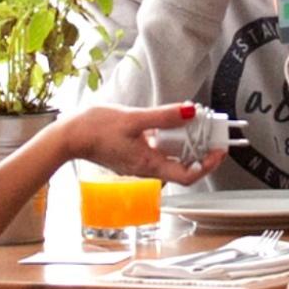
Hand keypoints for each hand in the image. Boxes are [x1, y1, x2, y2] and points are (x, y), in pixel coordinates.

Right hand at [64, 103, 224, 183]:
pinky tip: (168, 122)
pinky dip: (167, 137)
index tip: (219, 151)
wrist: (68, 137)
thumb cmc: (95, 130)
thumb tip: (190, 112)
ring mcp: (139, 162)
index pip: (187, 176)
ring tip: (194, 122)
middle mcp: (146, 168)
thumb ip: (163, 116)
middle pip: (182, 164)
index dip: (207, 165)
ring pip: (169, 155)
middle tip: (212, 131)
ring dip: (184, 141)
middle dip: (200, 149)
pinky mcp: (133, 154)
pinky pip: (157, 149)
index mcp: (149, 165)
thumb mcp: (134, 119)